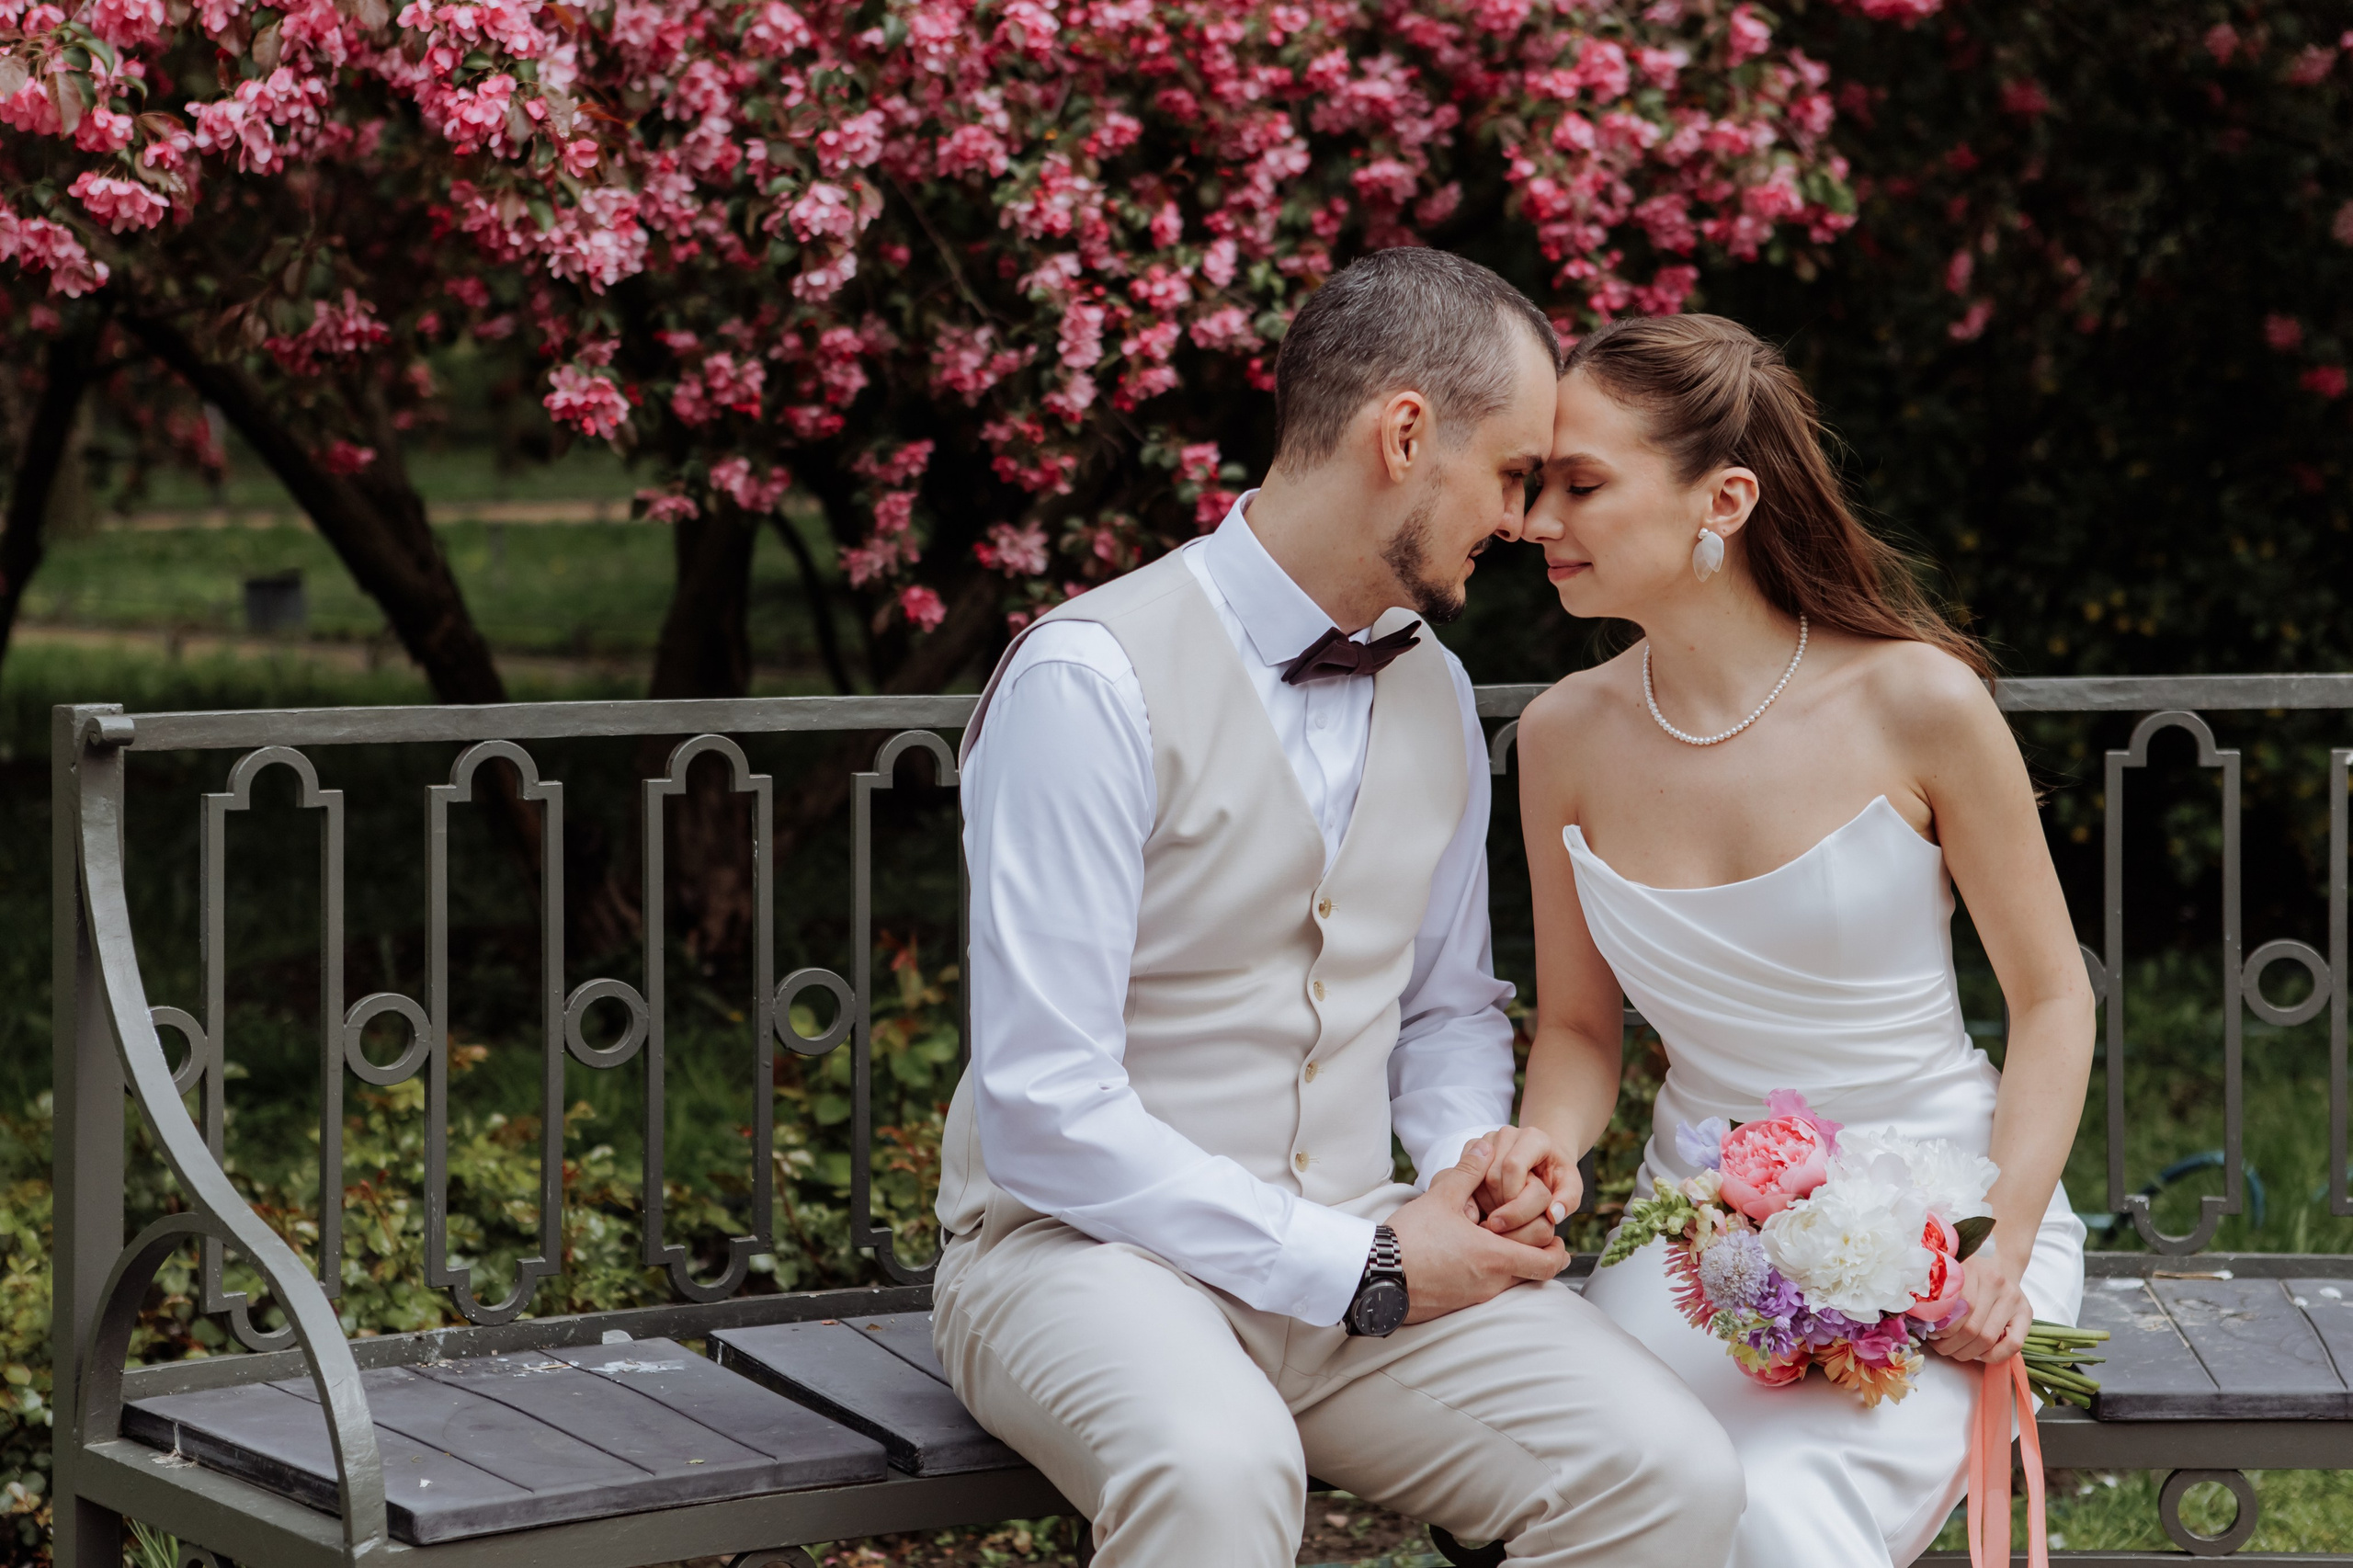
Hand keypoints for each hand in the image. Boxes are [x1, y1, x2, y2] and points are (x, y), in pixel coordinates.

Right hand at [1388, 1138, 1568, 1325]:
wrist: (1376, 1275)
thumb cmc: (1410, 1238)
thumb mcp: (1442, 1197)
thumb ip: (1468, 1172)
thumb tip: (1485, 1148)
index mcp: (1495, 1257)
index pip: (1548, 1263)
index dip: (1558, 1249)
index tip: (1552, 1234)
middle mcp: (1491, 1283)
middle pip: (1534, 1274)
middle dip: (1535, 1251)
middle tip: (1524, 1229)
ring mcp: (1475, 1297)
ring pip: (1509, 1282)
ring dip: (1508, 1260)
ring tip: (1491, 1236)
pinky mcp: (1457, 1305)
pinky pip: (1486, 1290)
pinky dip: (1487, 1272)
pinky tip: (1467, 1253)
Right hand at [1464, 1126, 1580, 1238]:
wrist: (1542, 1161)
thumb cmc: (1556, 1175)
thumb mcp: (1571, 1187)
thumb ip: (1568, 1200)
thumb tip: (1553, 1215)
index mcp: (1533, 1137)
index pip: (1513, 1165)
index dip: (1513, 1195)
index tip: (1520, 1216)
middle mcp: (1507, 1133)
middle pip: (1492, 1174)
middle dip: (1501, 1204)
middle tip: (1511, 1221)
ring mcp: (1487, 1139)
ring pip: (1477, 1178)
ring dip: (1488, 1203)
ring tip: (1503, 1214)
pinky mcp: (1472, 1148)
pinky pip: (1464, 1177)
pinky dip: (1475, 1197)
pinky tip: (1490, 1206)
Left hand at [1930, 1245, 2032, 1363]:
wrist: (2000, 1262)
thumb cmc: (1969, 1273)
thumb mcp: (1951, 1273)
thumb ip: (1938, 1291)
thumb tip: (1920, 1321)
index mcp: (1972, 1269)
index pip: (1955, 1308)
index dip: (1941, 1328)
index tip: (1930, 1334)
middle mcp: (1996, 1282)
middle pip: (1970, 1327)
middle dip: (1950, 1345)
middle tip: (1939, 1347)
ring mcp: (2014, 1298)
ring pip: (1987, 1338)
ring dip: (1966, 1352)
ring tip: (1954, 1351)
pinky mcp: (2027, 1313)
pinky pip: (2012, 1345)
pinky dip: (1992, 1356)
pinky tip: (1979, 1354)